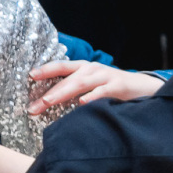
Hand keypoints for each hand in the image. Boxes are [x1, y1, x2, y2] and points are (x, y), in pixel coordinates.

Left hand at [27, 60, 164, 115]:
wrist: (142, 87)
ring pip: (80, 83)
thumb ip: (74, 89)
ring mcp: (105, 76)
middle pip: (66, 79)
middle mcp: (92, 69)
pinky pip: (101, 92)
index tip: (30, 76)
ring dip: (62, 92)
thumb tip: (48, 101)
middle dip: (48, 93)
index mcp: (83, 68)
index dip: (45, 69)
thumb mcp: (92, 84)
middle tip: (33, 106)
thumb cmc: (112, 88)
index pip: (60, 66)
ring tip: (48, 102)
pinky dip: (91, 97)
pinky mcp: (117, 85)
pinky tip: (81, 103)